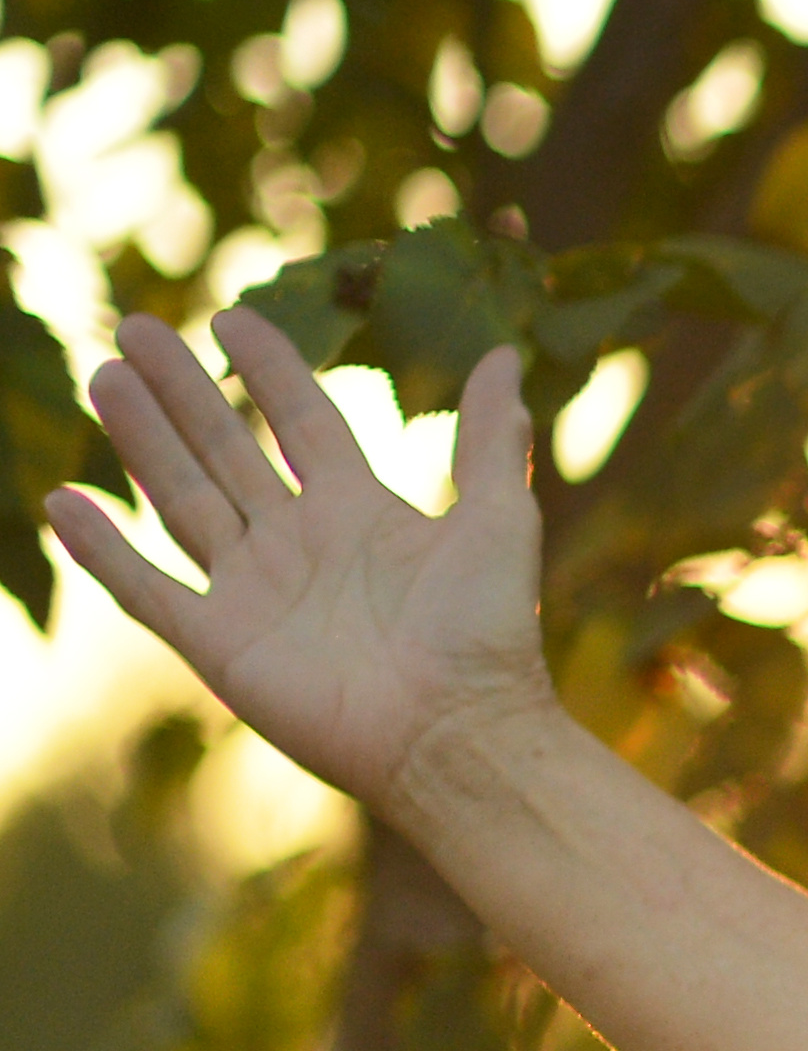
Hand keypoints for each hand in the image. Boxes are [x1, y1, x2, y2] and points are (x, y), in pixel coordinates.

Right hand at [39, 309, 551, 810]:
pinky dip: (104, 550)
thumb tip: (503, 356)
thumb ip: (489, 440)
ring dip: (141, 442)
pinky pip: (147, 589)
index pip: (303, 422)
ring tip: (105, 379)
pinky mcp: (220, 644)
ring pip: (182, 500)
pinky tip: (61, 503)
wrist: (459, 734)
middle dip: (181, 391)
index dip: (269, 370)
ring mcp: (255, 593)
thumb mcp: (498, 521)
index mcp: (363, 513)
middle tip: (134, 328)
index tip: (229, 316)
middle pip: (226, 451)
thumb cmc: (487, 635)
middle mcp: (301, 545)